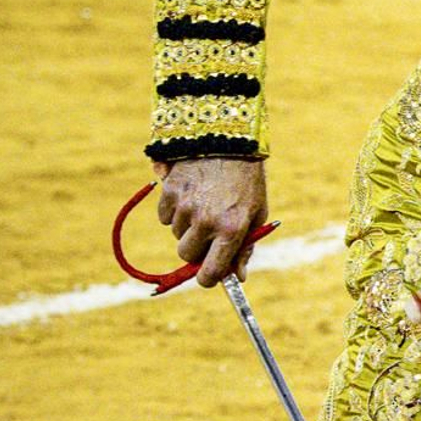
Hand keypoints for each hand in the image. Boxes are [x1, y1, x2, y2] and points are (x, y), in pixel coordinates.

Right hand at [156, 156, 269, 286]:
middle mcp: (206, 221)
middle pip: (186, 255)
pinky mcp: (170, 192)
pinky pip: (164, 216)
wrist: (229, 141)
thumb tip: (237, 277)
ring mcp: (186, 206)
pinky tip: (190, 195)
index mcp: (231, 229)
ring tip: (204, 204)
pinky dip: (173, 211)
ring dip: (187, 227)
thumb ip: (245, 247)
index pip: (210, 272)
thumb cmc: (246, 182)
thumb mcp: (256, 214)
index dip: (207, 279)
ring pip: (176, 234)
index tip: (207, 277)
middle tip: (207, 234)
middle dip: (195, 250)